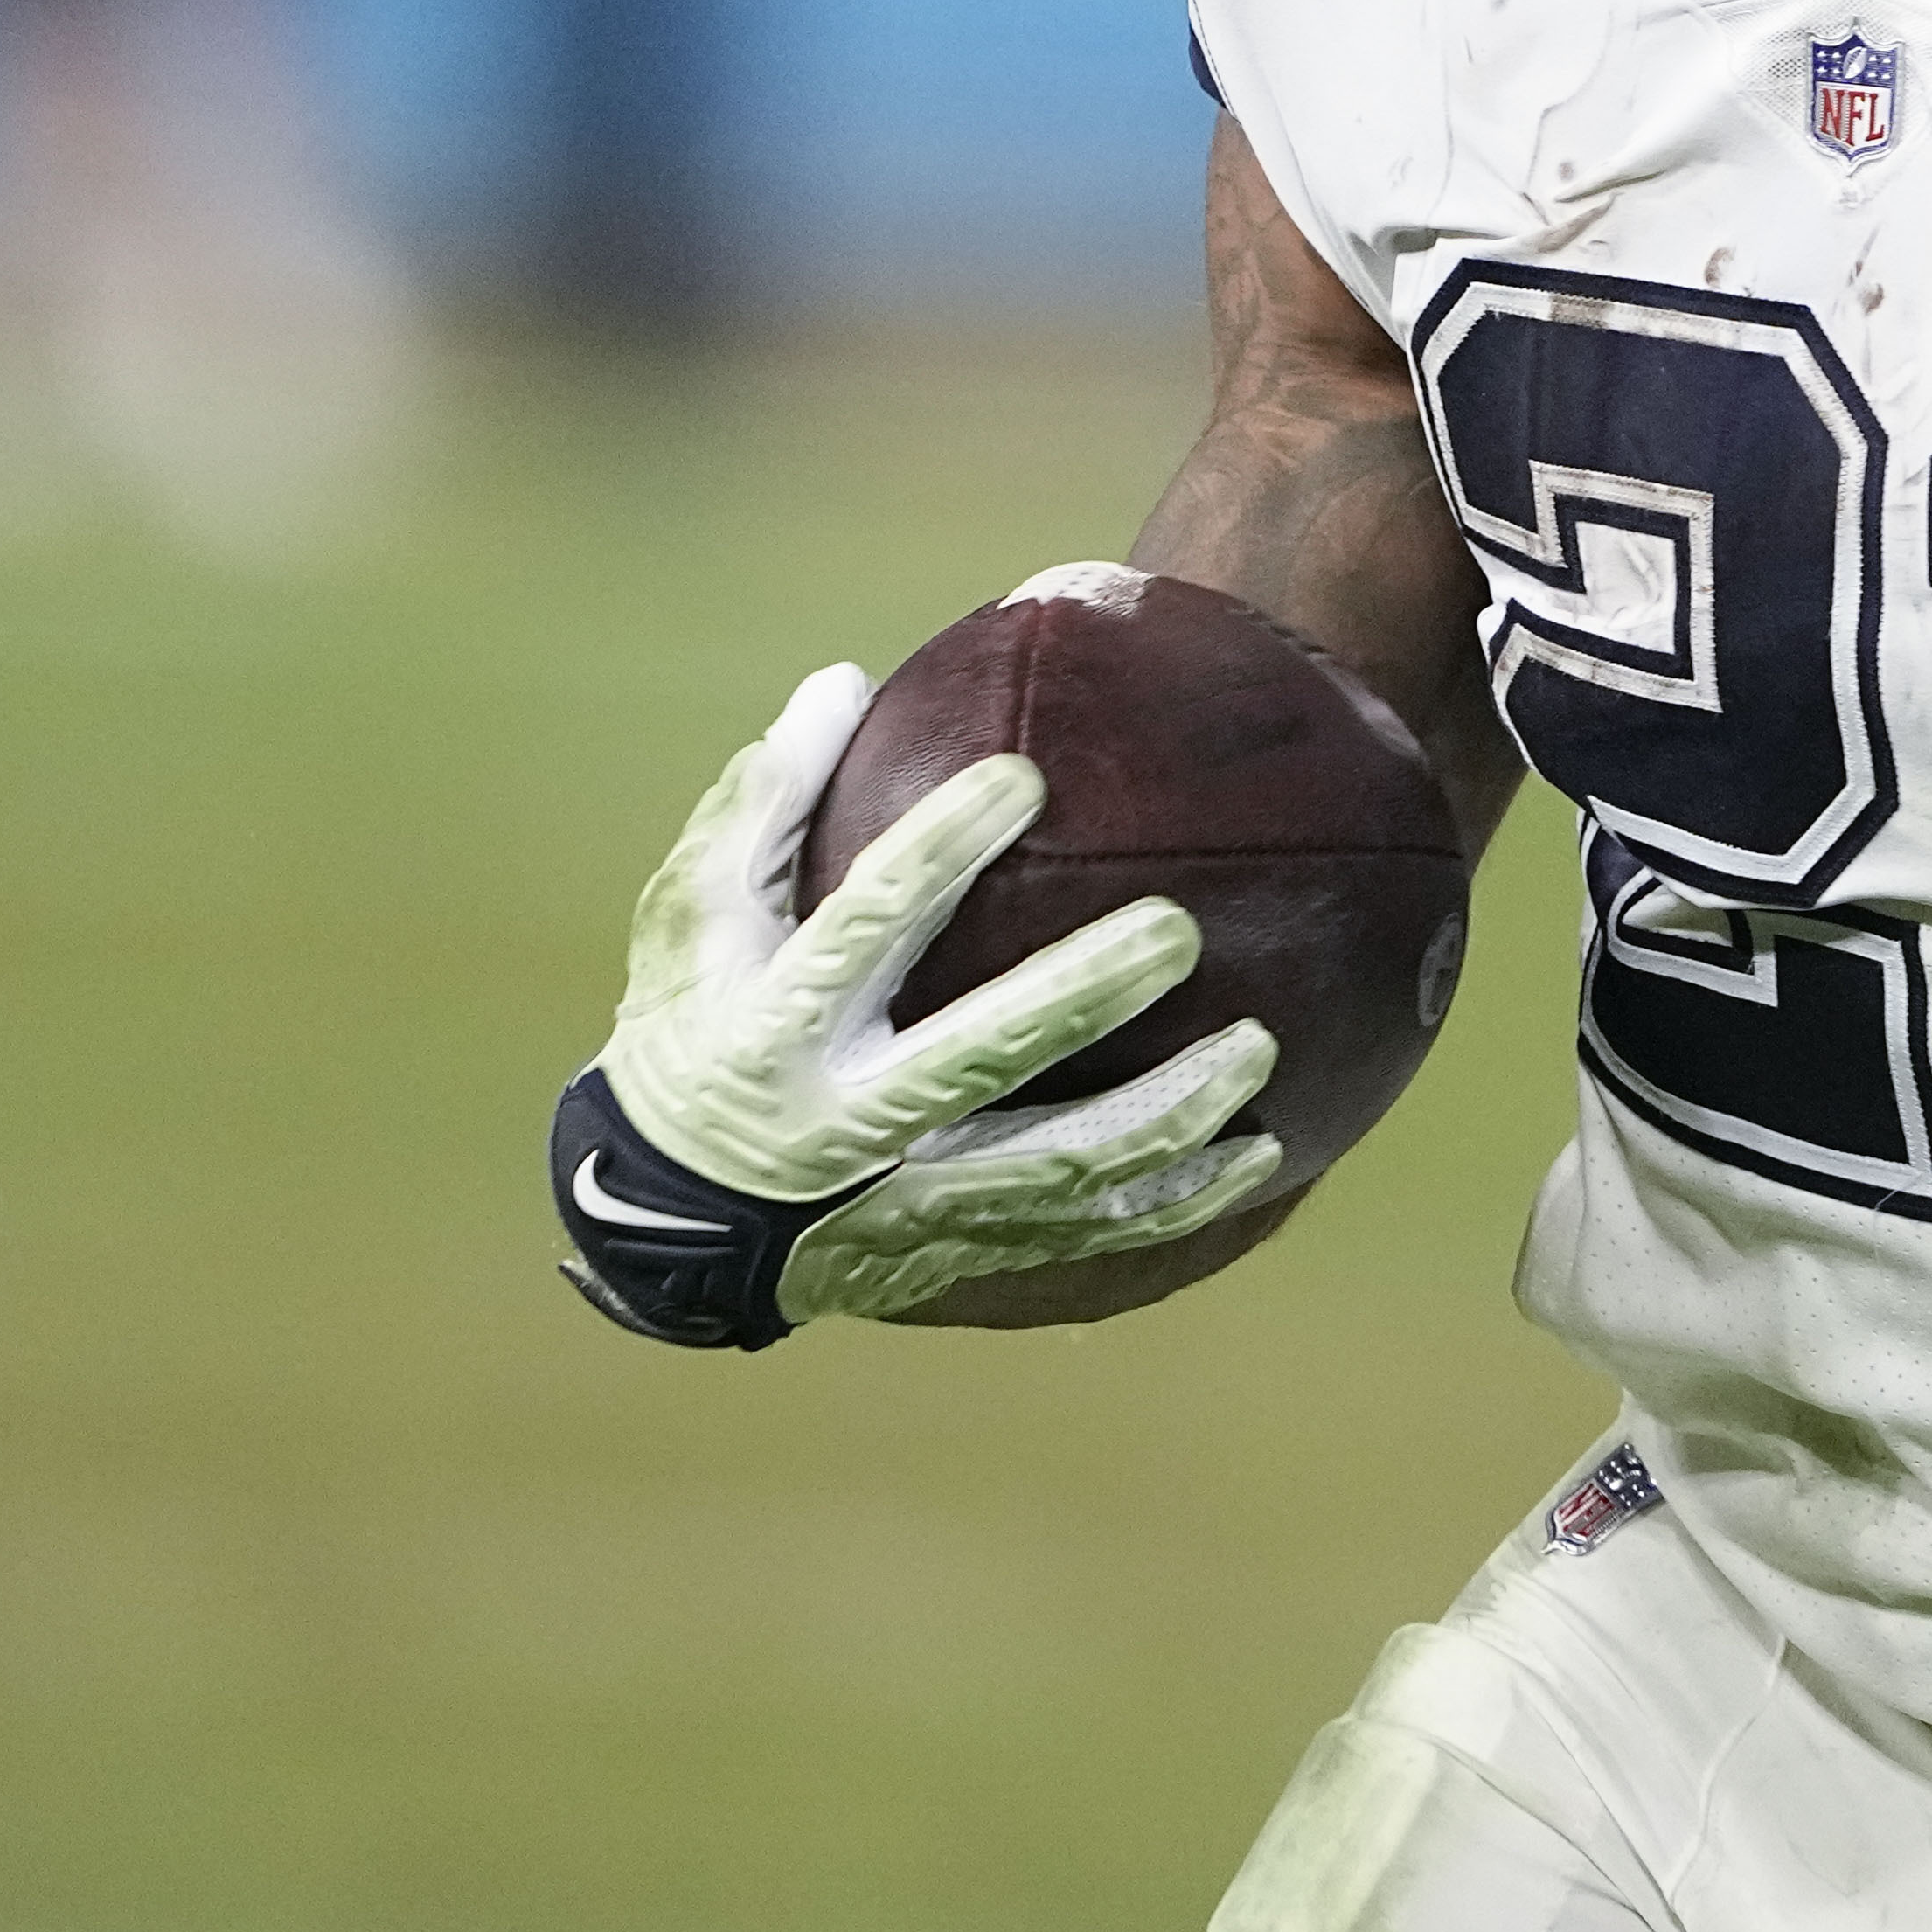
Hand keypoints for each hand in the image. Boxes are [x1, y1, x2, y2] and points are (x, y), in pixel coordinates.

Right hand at [545, 665, 1284, 1349]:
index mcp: (775, 1027)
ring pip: (1052, 1168)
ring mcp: (902, 1203)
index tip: (1022, 776)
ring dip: (1163, 1115)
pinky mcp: (953, 1251)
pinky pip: (1080, 1234)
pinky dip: (1174, 1200)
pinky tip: (1264, 1154)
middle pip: (977, 1059)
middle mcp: (842, 1125)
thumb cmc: (689, 1033)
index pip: (866, 925)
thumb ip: (763, 806)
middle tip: (1180, 929)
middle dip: (1081, 998)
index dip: (939, 850)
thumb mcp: (688, 922)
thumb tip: (842, 680)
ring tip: (1258, 1049)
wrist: (667, 1229)